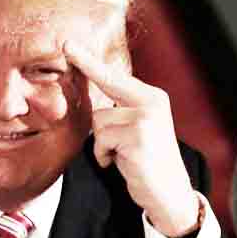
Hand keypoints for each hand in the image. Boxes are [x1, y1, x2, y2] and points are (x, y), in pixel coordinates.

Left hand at [64, 41, 198, 237]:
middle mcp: (152, 103)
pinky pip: (101, 140)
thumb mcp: (138, 127)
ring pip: (98, 121)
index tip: (69, 45)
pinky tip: (121, 163)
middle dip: (88, 76)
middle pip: (104, 90)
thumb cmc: (146, 159)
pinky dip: (103, 155)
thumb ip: (120, 109)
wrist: (169, 193)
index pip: (115, 77)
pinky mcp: (138, 138)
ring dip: (102, 143)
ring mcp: (146, 120)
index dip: (90, 61)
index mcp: (151, 98)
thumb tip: (91, 98)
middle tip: (67, 46)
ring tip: (121, 154)